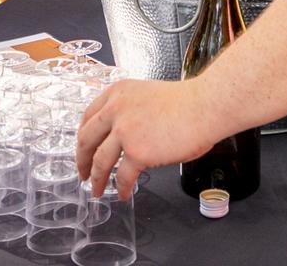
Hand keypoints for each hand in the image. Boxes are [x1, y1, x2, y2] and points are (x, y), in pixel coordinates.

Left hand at [77, 78, 220, 198]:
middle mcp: (116, 109)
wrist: (205, 106)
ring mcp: (125, 131)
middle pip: (86, 139)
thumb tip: (125, 134)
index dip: (83, 137)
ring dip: (96, 179)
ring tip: (97, 190)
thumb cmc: (188, 102)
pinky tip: (124, 193)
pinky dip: (122, 188)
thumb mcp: (147, 95)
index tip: (83, 148)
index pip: (89, 116)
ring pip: (100, 161)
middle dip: (81, 161)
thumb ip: (130, 110)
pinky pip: (123, 176)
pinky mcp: (137, 152)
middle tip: (82, 173)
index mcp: (118, 92)